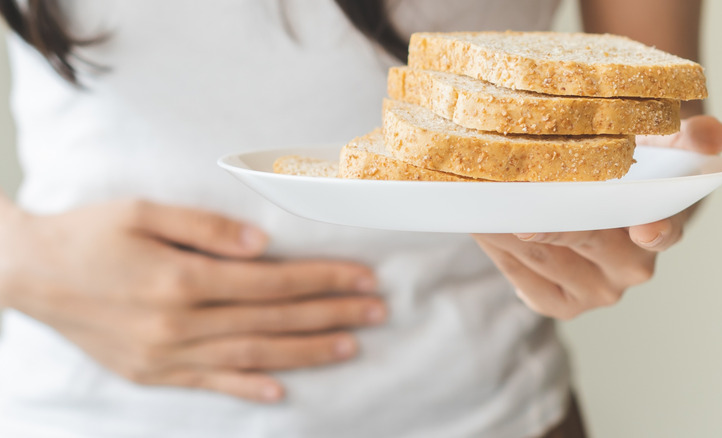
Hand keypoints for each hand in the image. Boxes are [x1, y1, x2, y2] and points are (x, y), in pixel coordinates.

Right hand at [0, 198, 385, 401]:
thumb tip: (263, 244)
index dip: (322, 279)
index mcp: (181, 281)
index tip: (361, 276)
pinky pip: (209, 384)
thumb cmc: (89, 234)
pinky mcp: (151, 372)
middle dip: (330, 314)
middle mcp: (179, 325)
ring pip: (252, 357)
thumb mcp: (142, 212)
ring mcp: (166, 355)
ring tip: (351, 345)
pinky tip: (281, 390)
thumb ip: (206, 229)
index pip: (272, 283)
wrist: (30, 273)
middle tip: (376, 310)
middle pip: (272, 321)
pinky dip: (247, 389)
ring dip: (306, 352)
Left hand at [473, 115, 721, 319]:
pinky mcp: (564, 304)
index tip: (639, 224)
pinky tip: (483, 223)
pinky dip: (497, 247)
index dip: (648, 225)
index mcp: (665, 226)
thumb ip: (685, 139)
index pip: (660, 226)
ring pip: (542, 252)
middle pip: (582, 234)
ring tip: (476, 192)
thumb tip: (711, 136)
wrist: (603, 205)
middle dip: (538, 206)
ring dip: (503, 221)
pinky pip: (522, 276)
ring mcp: (599, 292)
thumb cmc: (626, 168)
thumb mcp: (658, 144)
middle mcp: (635, 267)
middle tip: (498, 181)